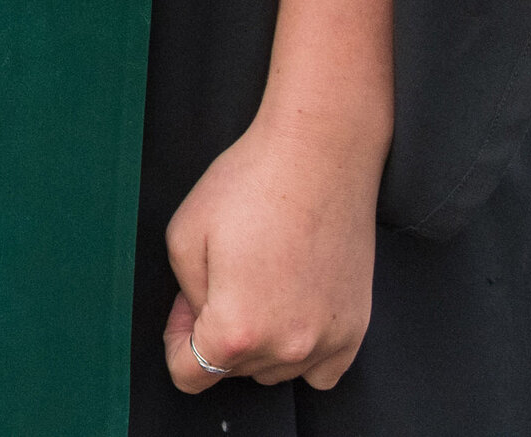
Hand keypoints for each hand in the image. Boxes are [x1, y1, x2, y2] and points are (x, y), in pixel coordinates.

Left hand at [161, 105, 381, 391]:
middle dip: (214, 333)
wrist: (320, 157)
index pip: (190, 375)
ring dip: (258, 341)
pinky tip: (292, 309)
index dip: (174, 342)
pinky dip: (302, 351)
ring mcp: (328, 342)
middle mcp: (287, 348)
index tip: (181, 310)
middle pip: (233, 371)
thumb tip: (200, 323)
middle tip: (218, 279)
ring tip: (257, 282)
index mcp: (237, 330)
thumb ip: (186, 297)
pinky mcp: (356, 330)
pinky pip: (320, 370)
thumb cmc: (250, 186)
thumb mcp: (184, 236)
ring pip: (274, 370)